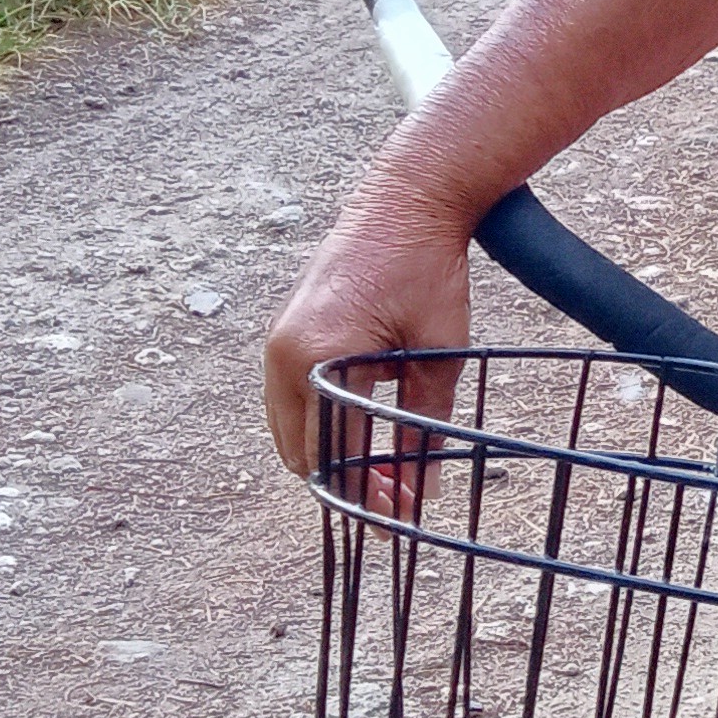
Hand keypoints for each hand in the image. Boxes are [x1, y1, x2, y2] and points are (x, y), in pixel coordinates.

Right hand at [262, 173, 478, 488]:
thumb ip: (426, 423)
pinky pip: (293, 399)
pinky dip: (322, 423)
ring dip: (331, 455)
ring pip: (292, 428)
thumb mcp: (438, 353)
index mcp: (317, 357)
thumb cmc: (428, 267)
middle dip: (343, 483)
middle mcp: (284, 353)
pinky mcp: (288, 333)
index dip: (362, 495)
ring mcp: (279, 342)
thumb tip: (423, 488)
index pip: (332, 452)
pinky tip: (364, 433)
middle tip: (392, 502)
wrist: (407, 198)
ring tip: (383, 473)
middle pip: (299, 450)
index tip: (393, 520)